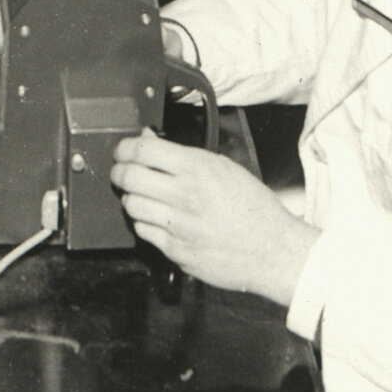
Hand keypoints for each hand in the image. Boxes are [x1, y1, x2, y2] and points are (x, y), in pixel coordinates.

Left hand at [111, 129, 318, 305]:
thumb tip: (148, 140)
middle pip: (129, 177)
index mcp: (197, 169)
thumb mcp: (223, 167)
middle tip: (121, 171)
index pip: (143, 150)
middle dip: (119, 171)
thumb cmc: (253, 207)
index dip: (124, 148)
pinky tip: (156, 218)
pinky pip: (144, 232)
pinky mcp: (177, 251)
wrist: (273, 251)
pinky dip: (144, 223)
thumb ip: (183, 154)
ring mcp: (179, 226)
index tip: (122, 150)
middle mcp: (185, 196)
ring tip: (141, 195)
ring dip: (131, 198)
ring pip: (132, 206)